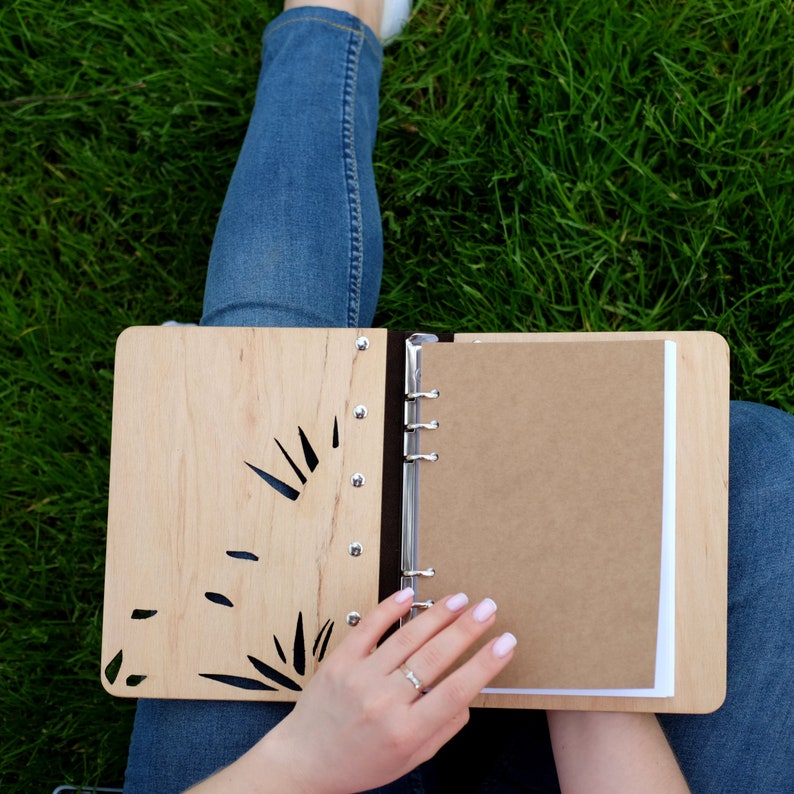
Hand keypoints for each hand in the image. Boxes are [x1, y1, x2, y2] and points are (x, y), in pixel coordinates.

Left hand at [189, 588, 515, 792]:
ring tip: (461, 598)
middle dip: (468, 629)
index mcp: (407, 732)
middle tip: (489, 608)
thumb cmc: (359, 764)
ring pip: (407, 638)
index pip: (456, 691)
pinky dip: (390, 608)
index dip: (485, 664)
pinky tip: (410, 595)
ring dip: (438, 614)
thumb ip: (443, 728)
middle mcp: (385, 702)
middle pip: (435, 657)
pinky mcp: (341, 660)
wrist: (305, 761)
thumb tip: (468, 695)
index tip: (506, 642)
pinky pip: (369, 628)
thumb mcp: (410, 760)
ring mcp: (361, 677)